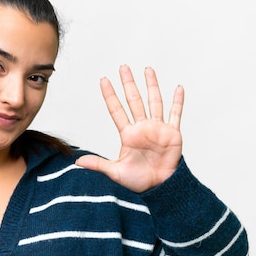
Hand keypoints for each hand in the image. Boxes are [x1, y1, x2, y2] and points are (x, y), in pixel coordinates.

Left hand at [76, 65, 183, 192]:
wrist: (159, 187)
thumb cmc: (138, 181)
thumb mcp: (115, 172)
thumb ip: (98, 164)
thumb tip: (77, 162)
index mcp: (128, 135)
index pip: (116, 110)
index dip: (110, 95)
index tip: (103, 80)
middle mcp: (142, 128)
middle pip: (134, 100)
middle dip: (128, 84)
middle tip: (123, 67)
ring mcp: (158, 128)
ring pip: (154, 102)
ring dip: (151, 86)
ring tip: (147, 69)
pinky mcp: (173, 133)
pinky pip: (175, 114)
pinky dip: (178, 101)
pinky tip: (178, 88)